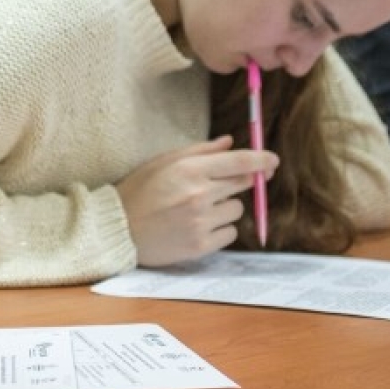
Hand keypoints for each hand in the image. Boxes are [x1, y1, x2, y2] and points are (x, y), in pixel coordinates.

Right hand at [116, 136, 278, 266]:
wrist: (117, 229)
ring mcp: (201, 222)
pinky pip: (229, 233)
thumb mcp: (163, 162)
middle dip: (242, 181)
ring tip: (196, 210)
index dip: (263, 160)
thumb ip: (199, 151)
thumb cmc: (139, 191)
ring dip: (224, 207)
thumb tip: (230, 142)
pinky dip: (219, 229)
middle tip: (224, 184)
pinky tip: (196, 226)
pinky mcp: (201, 245)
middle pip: (244, 184)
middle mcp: (199, 195)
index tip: (272, 161)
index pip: (241, 162)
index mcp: (189, 170)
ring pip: (237, 209)